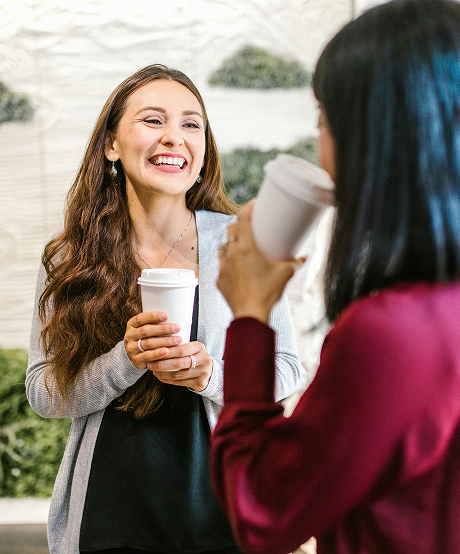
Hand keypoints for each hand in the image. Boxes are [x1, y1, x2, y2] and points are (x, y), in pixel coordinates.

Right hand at [124, 311, 181, 369]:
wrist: (135, 355)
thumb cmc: (146, 338)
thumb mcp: (147, 328)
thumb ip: (155, 322)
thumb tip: (176, 314)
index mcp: (132, 325)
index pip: (140, 318)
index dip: (153, 316)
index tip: (166, 315)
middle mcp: (129, 336)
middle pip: (146, 331)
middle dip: (163, 329)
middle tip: (177, 328)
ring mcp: (131, 348)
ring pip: (148, 343)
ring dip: (164, 341)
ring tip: (177, 340)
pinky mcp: (135, 359)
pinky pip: (147, 356)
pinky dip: (157, 354)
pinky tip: (166, 351)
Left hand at [148, 341, 212, 391]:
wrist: (210, 371)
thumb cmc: (194, 356)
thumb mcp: (191, 348)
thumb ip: (178, 345)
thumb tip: (155, 345)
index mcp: (200, 347)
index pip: (181, 349)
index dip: (166, 352)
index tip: (154, 353)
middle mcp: (204, 359)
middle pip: (179, 363)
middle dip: (162, 364)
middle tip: (150, 364)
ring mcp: (203, 372)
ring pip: (178, 375)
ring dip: (163, 374)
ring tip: (153, 370)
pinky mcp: (200, 383)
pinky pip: (180, 383)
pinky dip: (168, 380)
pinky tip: (161, 377)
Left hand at [217, 201, 303, 323]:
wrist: (250, 315)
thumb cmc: (268, 292)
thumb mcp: (285, 274)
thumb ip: (295, 262)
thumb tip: (304, 256)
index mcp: (246, 248)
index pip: (242, 219)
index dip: (247, 208)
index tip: (254, 204)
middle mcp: (231, 254)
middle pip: (231, 230)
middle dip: (239, 224)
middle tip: (250, 226)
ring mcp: (223, 267)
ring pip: (223, 247)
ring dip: (231, 243)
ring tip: (241, 245)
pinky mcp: (219, 280)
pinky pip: (222, 265)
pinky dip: (228, 262)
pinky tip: (237, 267)